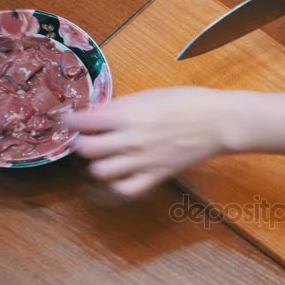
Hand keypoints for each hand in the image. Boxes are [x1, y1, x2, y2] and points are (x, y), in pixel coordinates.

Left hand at [64, 87, 231, 197]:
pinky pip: (126, 189)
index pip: (83, 121)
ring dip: (98, 164)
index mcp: (128, 114)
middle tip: (89, 139)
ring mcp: (143, 160)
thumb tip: (100, 114)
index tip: (68, 120)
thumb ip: (123, 107)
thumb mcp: (150, 95)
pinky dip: (119, 184)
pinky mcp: (156, 175)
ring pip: (100, 172)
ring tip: (106, 157)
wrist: (216, 121)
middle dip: (82, 143)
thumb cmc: (187, 101)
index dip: (70, 121)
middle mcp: (130, 138)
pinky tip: (122, 175)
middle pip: (86, 150)